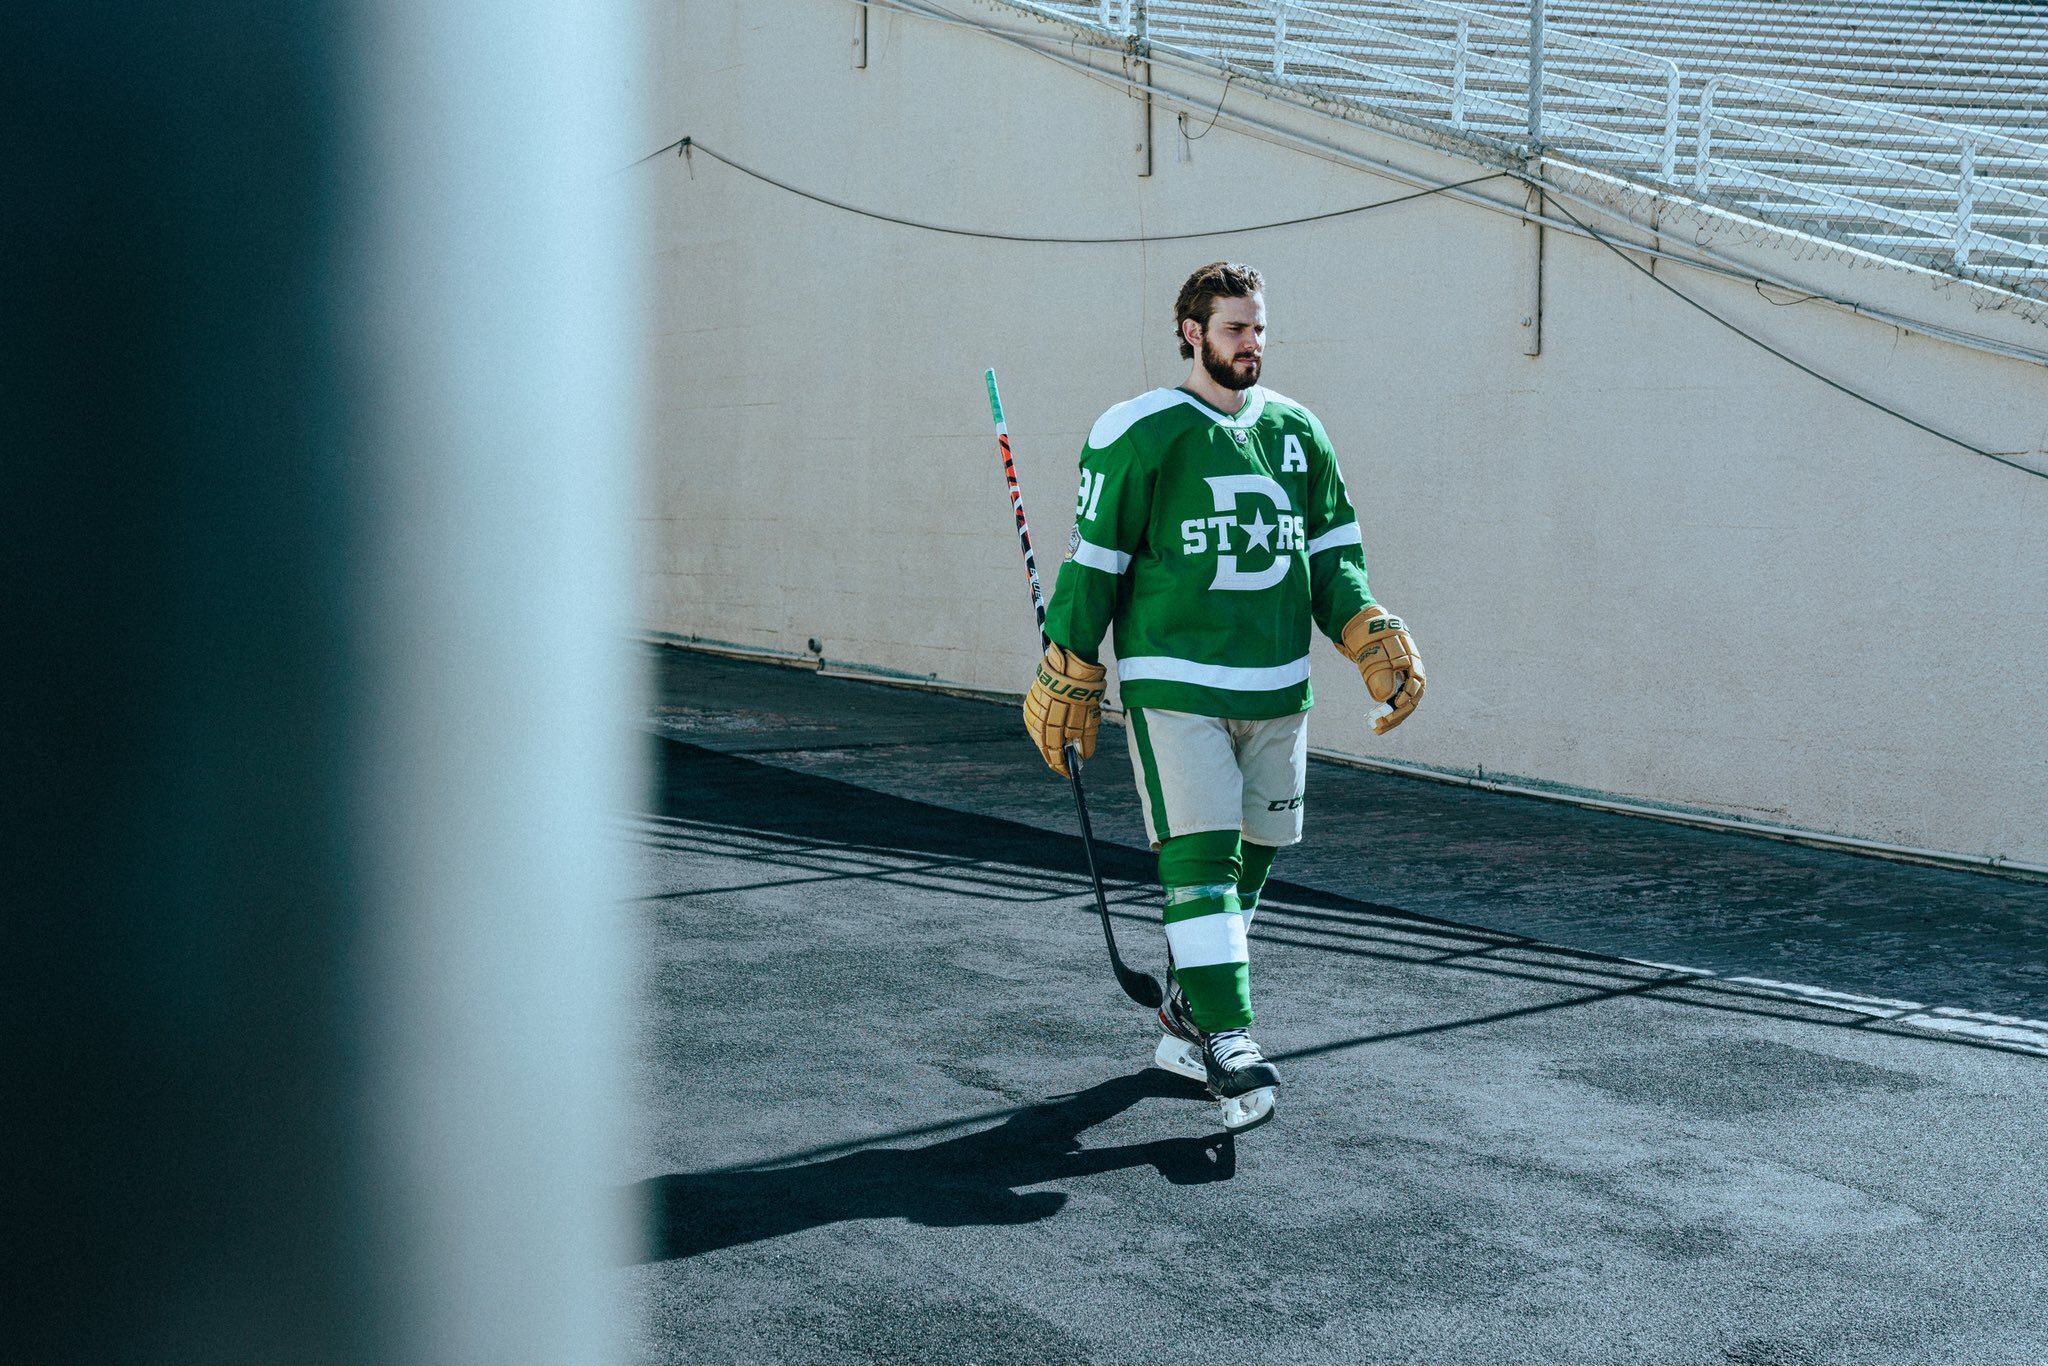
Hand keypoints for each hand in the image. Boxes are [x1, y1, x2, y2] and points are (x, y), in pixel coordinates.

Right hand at [1023, 644, 1105, 775]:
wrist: (1072, 662)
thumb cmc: (1085, 691)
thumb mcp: (1091, 718)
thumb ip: (1086, 740)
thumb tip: (1081, 758)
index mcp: (1055, 726)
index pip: (1056, 755)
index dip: (1062, 766)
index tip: (1068, 774)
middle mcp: (1040, 721)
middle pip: (1044, 746)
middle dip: (1054, 757)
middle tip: (1062, 765)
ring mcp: (1033, 709)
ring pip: (1036, 733)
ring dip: (1045, 743)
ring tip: (1055, 749)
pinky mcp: (1030, 699)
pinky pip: (1032, 719)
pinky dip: (1039, 727)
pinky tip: (1045, 730)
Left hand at [1339, 606, 1424, 733]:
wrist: (1376, 634)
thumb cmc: (1377, 642)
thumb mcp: (1376, 653)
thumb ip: (1381, 671)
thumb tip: (1385, 697)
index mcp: (1413, 663)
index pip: (1416, 683)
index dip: (1407, 694)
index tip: (1395, 703)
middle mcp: (1414, 676)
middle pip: (1413, 699)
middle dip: (1399, 712)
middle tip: (1383, 721)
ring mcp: (1408, 684)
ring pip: (1406, 706)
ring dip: (1394, 719)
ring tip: (1378, 728)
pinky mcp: (1400, 691)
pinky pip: (1399, 707)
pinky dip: (1390, 717)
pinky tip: (1378, 727)